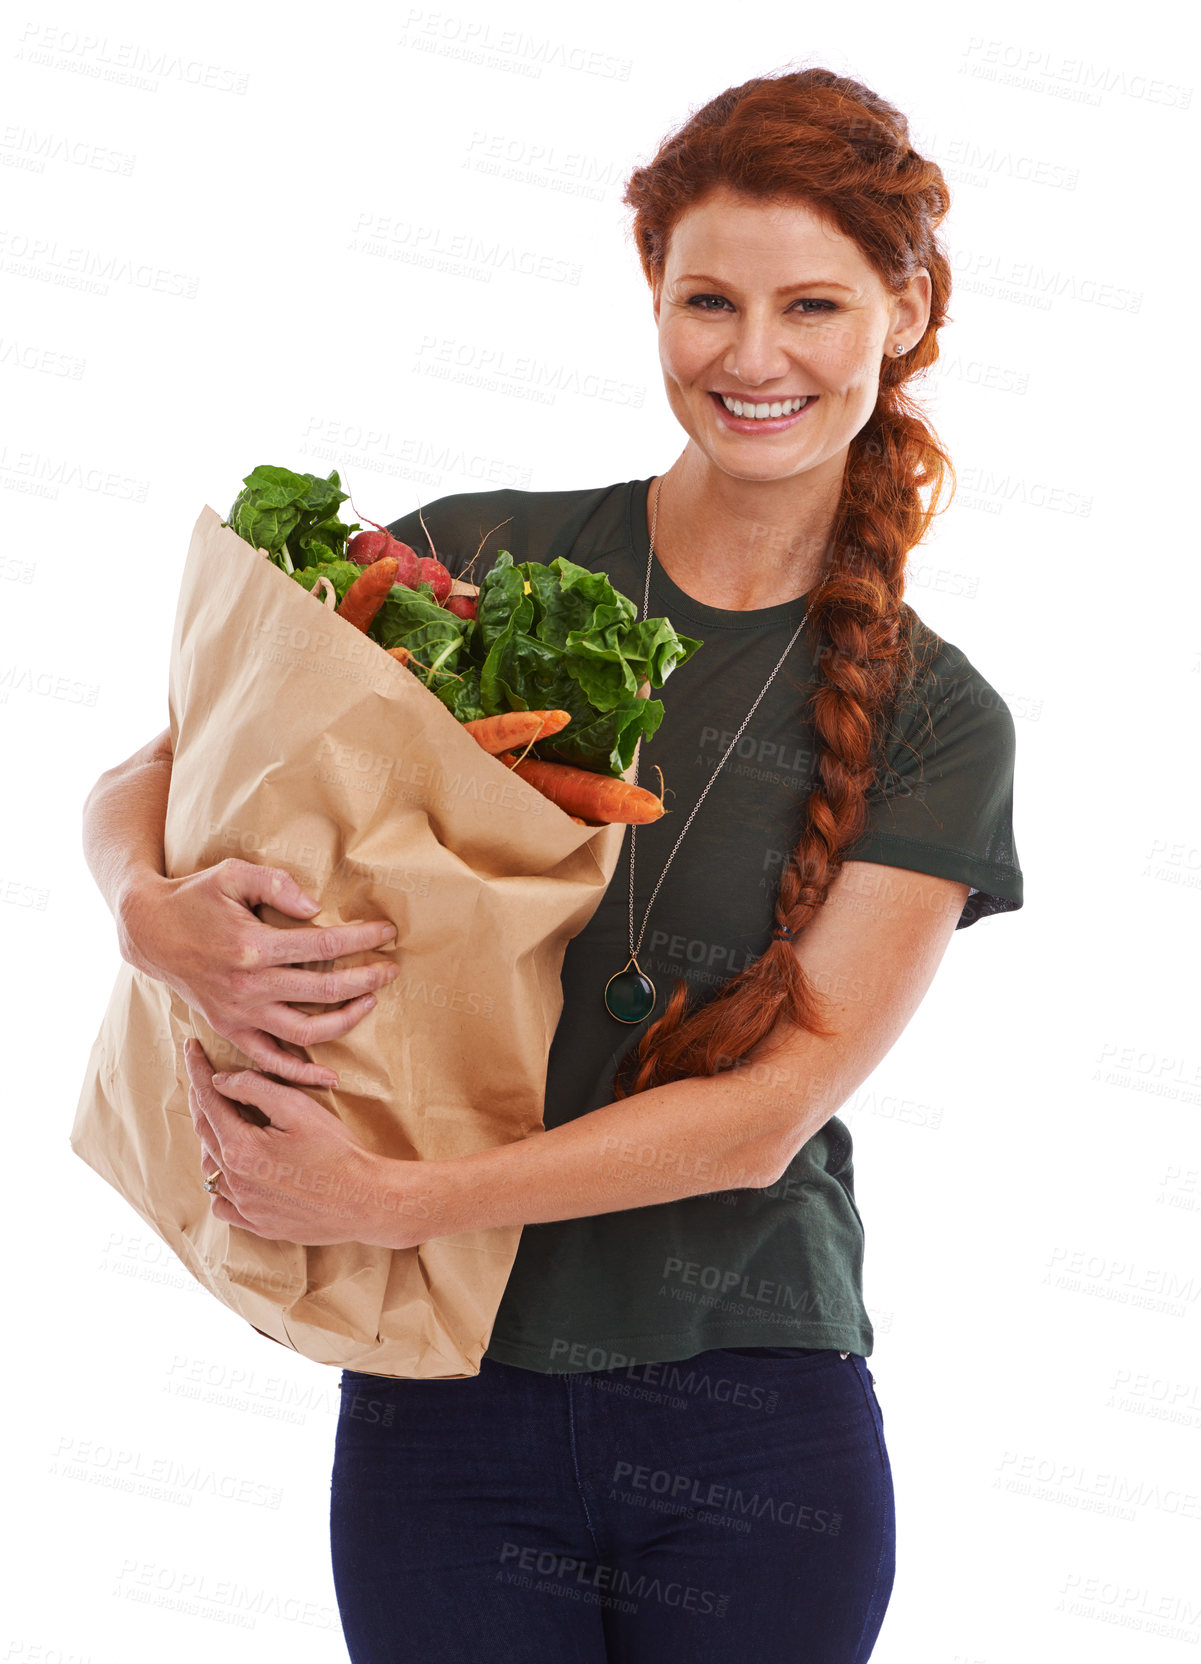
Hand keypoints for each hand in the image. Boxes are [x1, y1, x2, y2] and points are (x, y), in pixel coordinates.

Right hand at [121, 859, 398, 1086]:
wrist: (149, 930)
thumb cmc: (194, 897)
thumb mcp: (232, 874)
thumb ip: (276, 884)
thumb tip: (315, 907)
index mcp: (254, 946)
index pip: (325, 948)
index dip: (362, 940)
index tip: (387, 932)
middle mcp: (249, 987)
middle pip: (325, 992)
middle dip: (367, 979)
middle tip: (392, 969)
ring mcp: (239, 1014)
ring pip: (306, 1033)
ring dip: (346, 1021)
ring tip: (370, 1002)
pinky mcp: (229, 1029)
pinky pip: (270, 1060)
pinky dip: (300, 1074)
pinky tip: (330, 1075)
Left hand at [184, 1038, 419, 1247]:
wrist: (365, 1200)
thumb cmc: (338, 1151)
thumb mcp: (299, 1108)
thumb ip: (256, 1088)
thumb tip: (221, 1081)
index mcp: (241, 1148)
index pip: (209, 1100)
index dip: (198, 1071)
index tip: (191, 1048)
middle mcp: (235, 1180)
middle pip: (205, 1131)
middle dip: (202, 1100)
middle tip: (202, 1078)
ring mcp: (245, 1206)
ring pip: (210, 1169)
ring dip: (211, 1141)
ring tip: (219, 1121)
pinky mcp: (258, 1224)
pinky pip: (223, 1204)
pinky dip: (220, 1184)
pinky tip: (232, 1172)